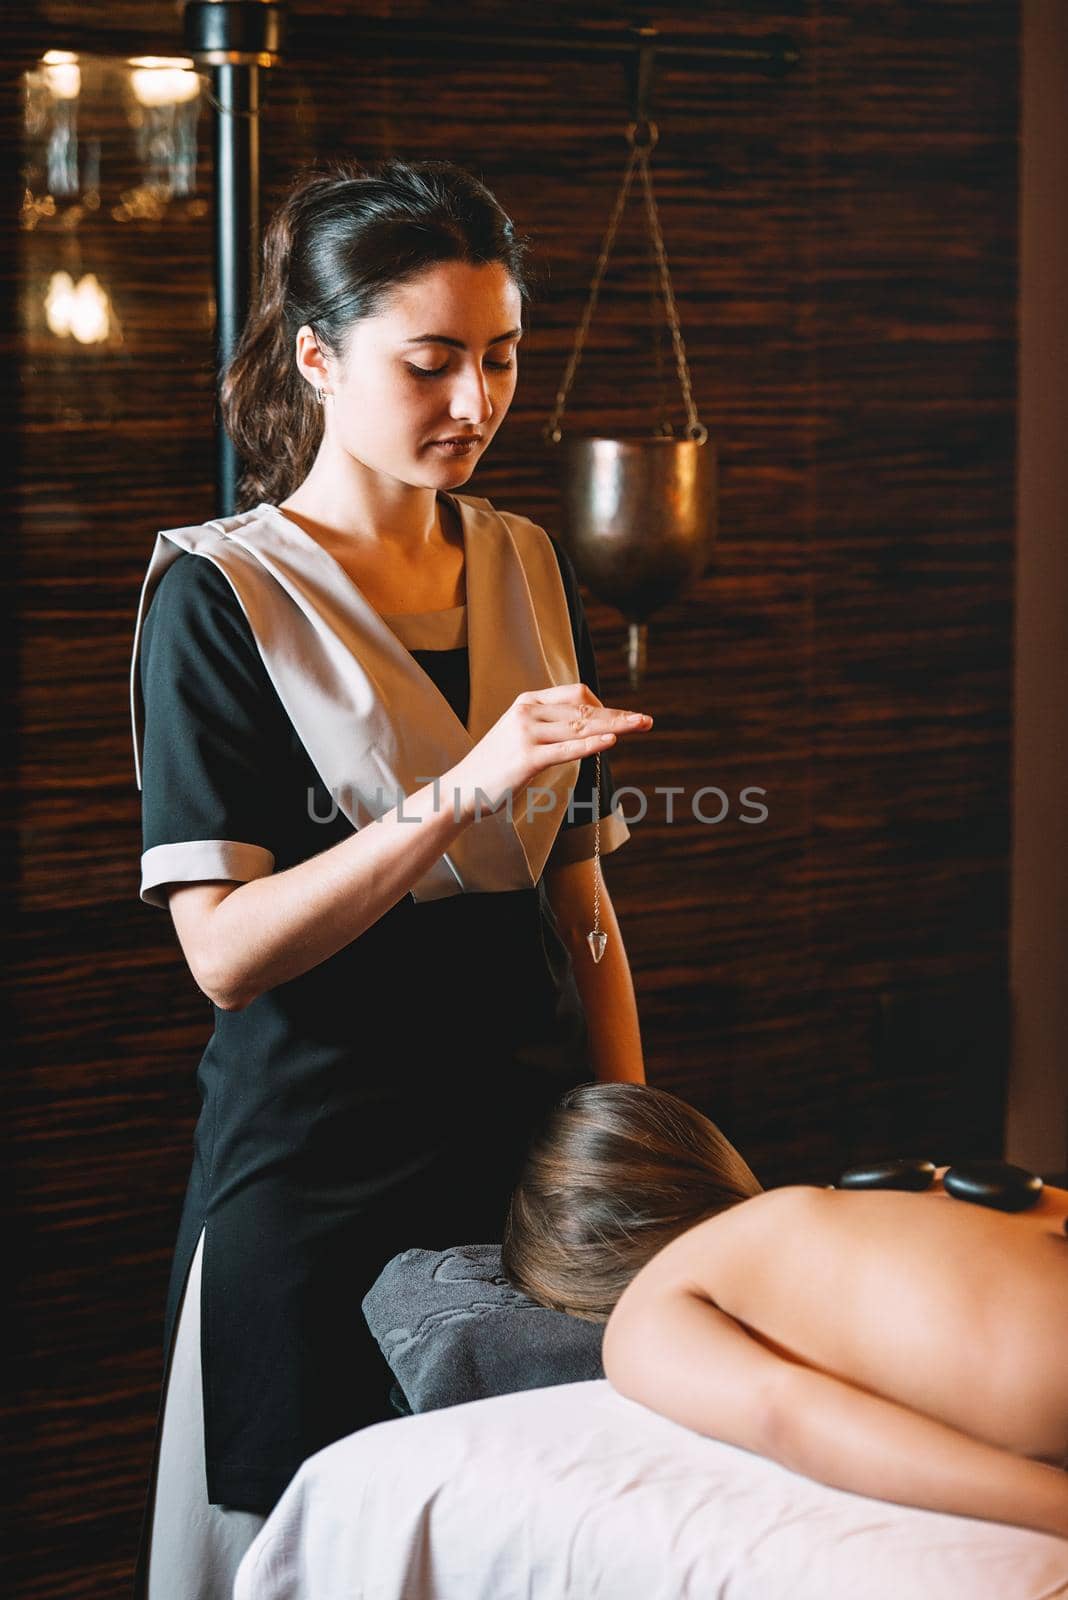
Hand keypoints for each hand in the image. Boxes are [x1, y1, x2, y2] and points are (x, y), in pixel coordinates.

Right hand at [448, 683, 651, 821]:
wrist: (462, 789)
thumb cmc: (496, 767)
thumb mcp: (522, 736)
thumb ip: (550, 727)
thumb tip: (588, 729)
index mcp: (528, 702)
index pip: (576, 694)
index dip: (604, 705)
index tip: (623, 719)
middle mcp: (527, 712)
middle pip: (584, 709)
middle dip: (619, 715)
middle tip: (647, 721)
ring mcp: (526, 734)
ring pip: (581, 727)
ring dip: (616, 726)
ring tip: (641, 726)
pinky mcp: (527, 758)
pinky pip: (567, 749)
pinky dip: (592, 745)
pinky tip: (613, 741)